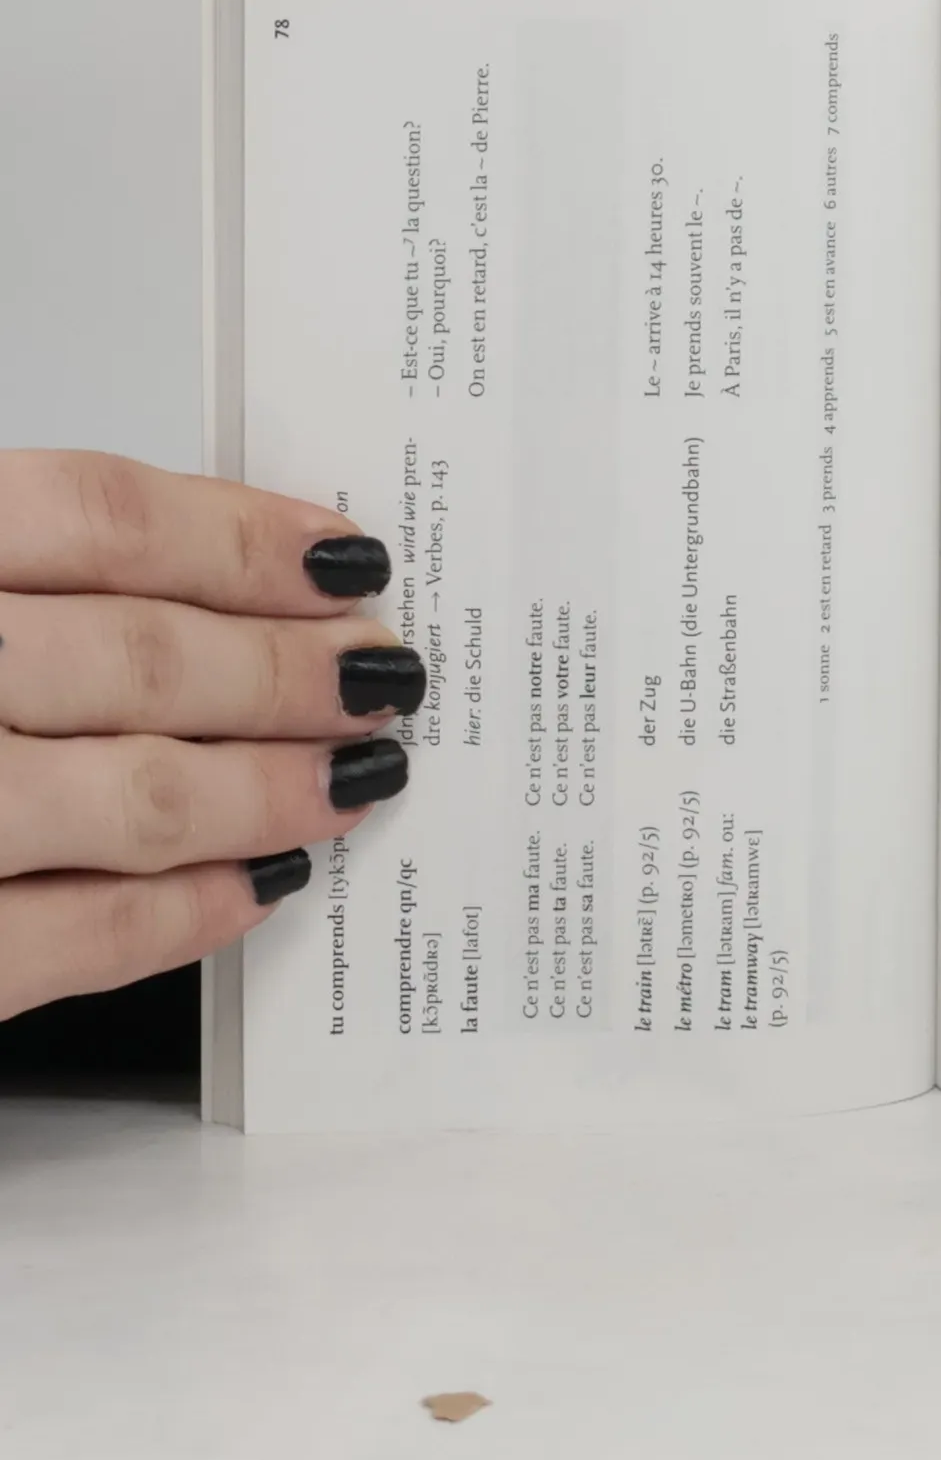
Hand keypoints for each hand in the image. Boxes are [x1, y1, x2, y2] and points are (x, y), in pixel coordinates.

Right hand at [0, 452, 417, 1020]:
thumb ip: (10, 572)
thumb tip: (205, 572)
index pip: (90, 515)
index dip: (240, 537)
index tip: (346, 559)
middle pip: (133, 658)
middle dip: (287, 672)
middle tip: (384, 674)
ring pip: (126, 799)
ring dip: (266, 790)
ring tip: (354, 776)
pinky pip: (55, 944)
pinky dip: (174, 918)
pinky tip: (256, 887)